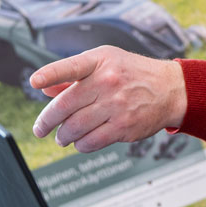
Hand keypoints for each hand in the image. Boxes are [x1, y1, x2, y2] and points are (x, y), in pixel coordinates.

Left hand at [30, 46, 186, 151]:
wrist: (170, 89)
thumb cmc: (132, 74)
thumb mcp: (105, 63)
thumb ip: (74, 76)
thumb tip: (45, 89)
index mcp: (101, 62)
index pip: (70, 67)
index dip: (50, 74)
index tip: (34, 82)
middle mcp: (108, 82)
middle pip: (65, 105)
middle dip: (46, 121)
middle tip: (40, 128)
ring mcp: (116, 105)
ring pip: (75, 127)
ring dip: (63, 136)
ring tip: (61, 137)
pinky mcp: (124, 127)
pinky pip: (91, 142)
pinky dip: (80, 145)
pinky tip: (80, 142)